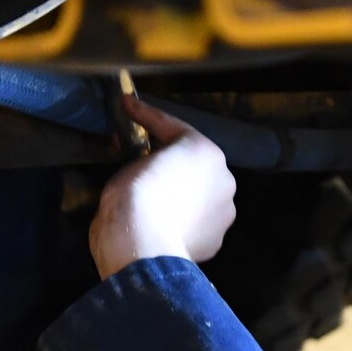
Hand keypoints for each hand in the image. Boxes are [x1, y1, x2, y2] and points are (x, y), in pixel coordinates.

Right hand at [89, 96, 236, 278]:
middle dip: (173, 164)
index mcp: (205, 150)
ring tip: (157, 203)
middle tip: (144, 165)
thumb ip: (145, 158)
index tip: (127, 105)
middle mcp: (224, 178)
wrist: (142, 244)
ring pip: (200, 198)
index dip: (145, 116)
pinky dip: (184, 223)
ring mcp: (224, 213)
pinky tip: (165, 227)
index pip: (171, 128)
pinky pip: (197, 225)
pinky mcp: (216, 241)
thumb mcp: (132, 162)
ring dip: (183, 196)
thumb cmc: (136, 194)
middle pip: (194, 166)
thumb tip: (144, 165)